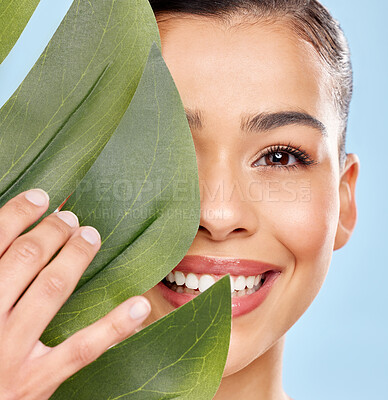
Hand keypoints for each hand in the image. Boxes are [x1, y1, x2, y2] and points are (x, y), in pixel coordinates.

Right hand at [0, 189, 150, 398]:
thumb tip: (13, 240)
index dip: (18, 214)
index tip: (41, 198)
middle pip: (26, 259)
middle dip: (52, 231)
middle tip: (70, 218)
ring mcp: (12, 353)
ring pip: (52, 290)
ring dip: (75, 256)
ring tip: (90, 235)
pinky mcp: (37, 381)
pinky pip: (81, 349)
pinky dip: (114, 325)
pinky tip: (140, 304)